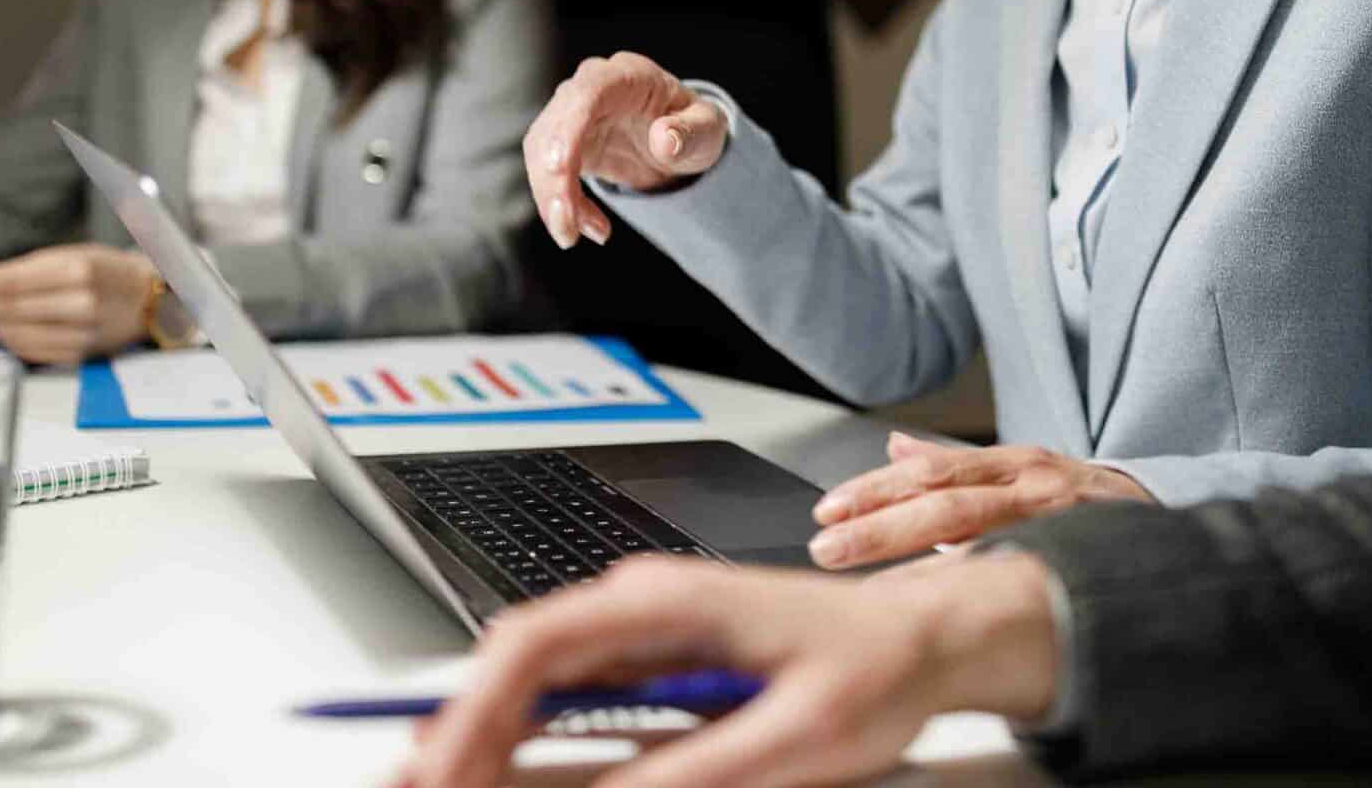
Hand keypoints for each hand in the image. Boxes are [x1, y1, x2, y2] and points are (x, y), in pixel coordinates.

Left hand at [0, 243, 156, 365]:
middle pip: (8, 309)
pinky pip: (29, 352)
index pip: (10, 282)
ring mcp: (80, 335)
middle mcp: (80, 305)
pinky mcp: (78, 357)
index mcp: (78, 271)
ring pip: (14, 334)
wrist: (147, 300)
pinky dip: (6, 340)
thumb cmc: (105, 271)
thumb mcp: (68, 255)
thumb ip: (22, 269)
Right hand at [400, 552, 1059, 787]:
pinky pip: (571, 702)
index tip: (443, 770)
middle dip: (460, 732)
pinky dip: (527, 743)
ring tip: (441, 785)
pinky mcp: (658, 666)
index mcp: (670, 602)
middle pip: (518, 665)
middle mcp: (645, 607)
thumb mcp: (795, 739)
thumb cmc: (876, 668)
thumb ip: (697, 770)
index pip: (535, 645)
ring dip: (485, 740)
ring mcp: (647, 634)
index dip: (473, 711)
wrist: (930, 638)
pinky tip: (502, 776)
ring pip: (535, 684)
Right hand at [523, 52, 730, 248]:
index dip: (568, 126)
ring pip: (542, 153)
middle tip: (566, 226)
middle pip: (554, 126)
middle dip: (552, 179)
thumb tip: (664, 139)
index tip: (557, 165)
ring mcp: (573, 115)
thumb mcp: (707, 130)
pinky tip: (585, 226)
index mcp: (628, 75)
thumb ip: (690, 132)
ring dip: (550, 198)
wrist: (681, 141)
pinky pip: (548, 173)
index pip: (588, 91)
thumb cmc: (693, 127)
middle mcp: (591, 88)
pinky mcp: (564, 143)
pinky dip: (559, 204)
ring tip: (572, 235)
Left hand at [805, 432, 1150, 568]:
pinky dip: (973, 578)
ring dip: (912, 549)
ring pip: (974, 530)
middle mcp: (1033, 483)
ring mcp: (1057, 519)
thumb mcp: (1020, 469)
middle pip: (944, 501)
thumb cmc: (1081, 501)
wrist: (1167, 515)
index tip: (828, 511)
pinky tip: (939, 597)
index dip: (876, 490)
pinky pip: (1017, 566)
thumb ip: (956, 466)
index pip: (931, 473)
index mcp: (1012, 464)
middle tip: (829, 546)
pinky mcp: (1079, 550)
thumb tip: (894, 448)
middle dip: (881, 525)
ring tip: (863, 565)